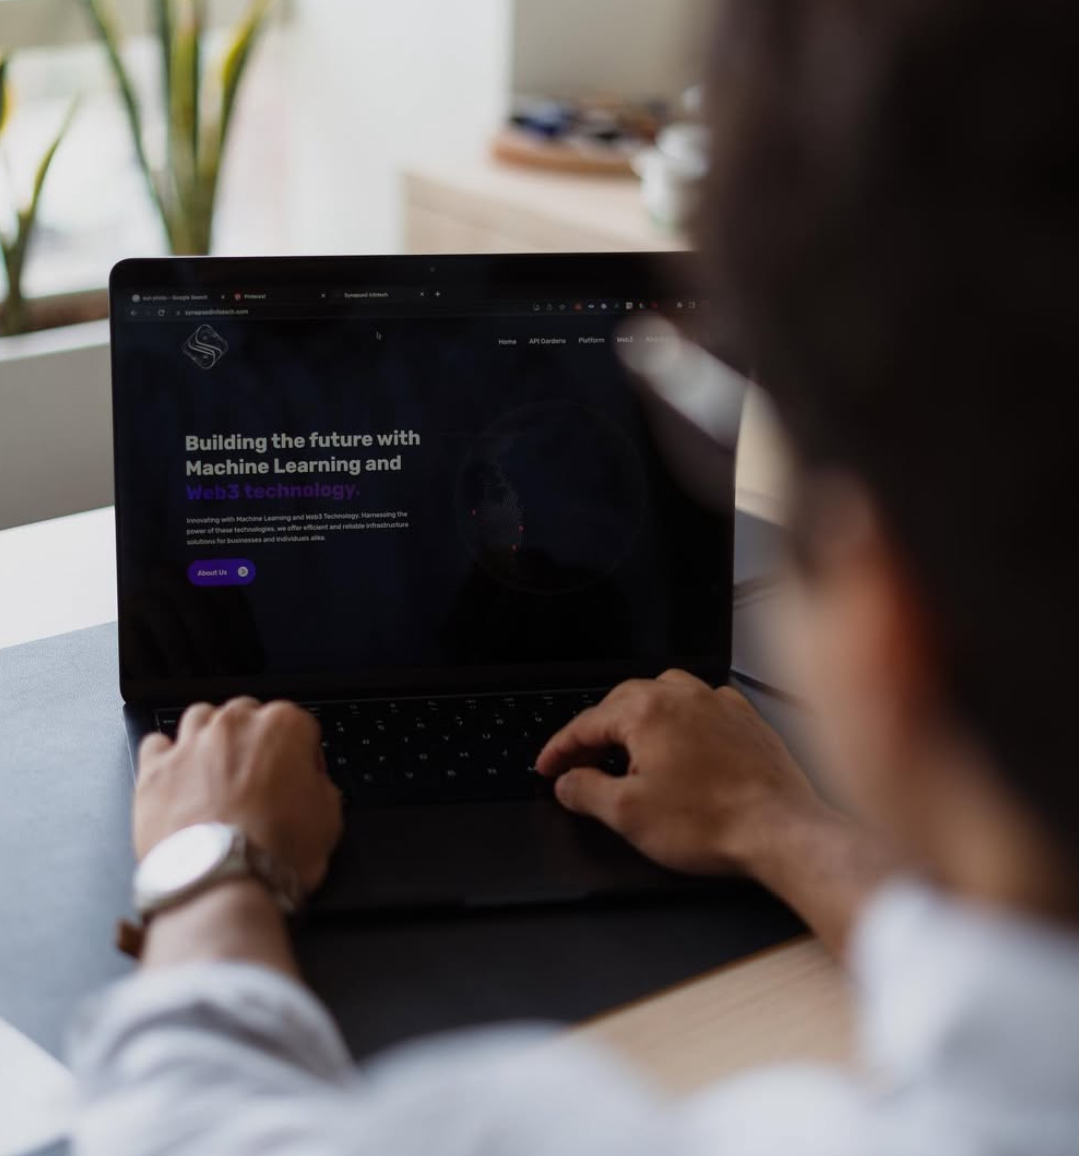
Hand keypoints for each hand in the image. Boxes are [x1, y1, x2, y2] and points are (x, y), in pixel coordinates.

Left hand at [136, 697, 342, 894]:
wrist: (222, 880)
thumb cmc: (276, 850)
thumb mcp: (330, 819)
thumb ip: (322, 788)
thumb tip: (313, 788)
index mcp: (284, 727)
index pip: (300, 725)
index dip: (303, 755)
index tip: (301, 778)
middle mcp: (236, 724)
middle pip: (247, 715)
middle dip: (254, 740)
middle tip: (259, 778)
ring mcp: (192, 743)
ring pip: (200, 717)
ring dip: (210, 736)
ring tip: (216, 770)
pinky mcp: (156, 768)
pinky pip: (156, 743)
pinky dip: (167, 755)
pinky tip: (177, 777)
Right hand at [536, 670, 825, 876]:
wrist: (781, 831)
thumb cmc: (712, 822)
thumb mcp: (628, 814)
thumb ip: (586, 791)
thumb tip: (568, 782)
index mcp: (646, 711)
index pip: (586, 723)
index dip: (559, 749)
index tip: (547, 768)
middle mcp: (682, 695)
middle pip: (620, 705)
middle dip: (595, 734)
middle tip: (580, 765)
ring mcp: (717, 703)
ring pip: (661, 698)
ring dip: (636, 721)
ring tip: (627, 752)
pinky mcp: (744, 719)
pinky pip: (700, 707)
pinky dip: (679, 722)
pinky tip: (679, 747)